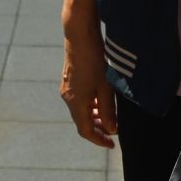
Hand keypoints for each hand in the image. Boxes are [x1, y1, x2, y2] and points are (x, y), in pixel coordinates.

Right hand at [59, 0, 116, 149]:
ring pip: (81, 112)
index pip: (86, 130)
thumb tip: (111, 129)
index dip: (99, 140)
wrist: (80, 36)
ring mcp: (67, 89)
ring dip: (94, 118)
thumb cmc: (94, 61)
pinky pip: (79, 101)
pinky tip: (101, 103)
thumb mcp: (106, 88)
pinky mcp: (69, 81)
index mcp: (76, 103)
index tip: (112, 144)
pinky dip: (90, 107)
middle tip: (112, 134)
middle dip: (97, 130)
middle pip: (82, 122)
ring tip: (110, 120)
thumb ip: (108, 111)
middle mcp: (68, 98)